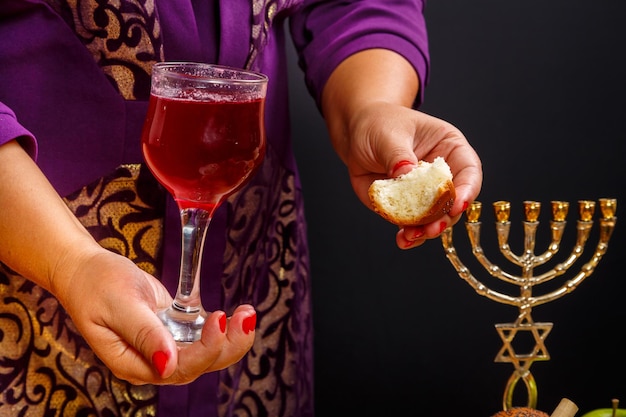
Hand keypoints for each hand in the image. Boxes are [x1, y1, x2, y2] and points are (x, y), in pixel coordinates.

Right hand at [54, 248, 255, 384]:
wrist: (86, 271)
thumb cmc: (96, 285)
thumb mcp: (119, 305)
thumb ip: (144, 334)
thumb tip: (169, 363)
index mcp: (133, 364)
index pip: (177, 369)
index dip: (203, 349)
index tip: (218, 320)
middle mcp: (153, 362)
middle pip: (199, 366)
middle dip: (227, 345)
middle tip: (247, 316)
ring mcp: (166, 346)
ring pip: (206, 353)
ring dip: (232, 338)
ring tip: (249, 314)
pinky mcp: (174, 330)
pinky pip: (204, 336)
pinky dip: (224, 326)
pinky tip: (240, 313)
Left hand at [337, 102, 481, 248]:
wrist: (357, 134)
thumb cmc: (379, 125)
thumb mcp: (388, 134)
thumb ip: (398, 155)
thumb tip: (407, 172)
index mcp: (450, 148)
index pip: (468, 171)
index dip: (467, 189)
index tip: (458, 204)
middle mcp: (443, 174)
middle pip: (455, 201)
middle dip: (445, 218)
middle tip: (432, 228)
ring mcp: (426, 193)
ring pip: (436, 218)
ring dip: (427, 231)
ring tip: (412, 236)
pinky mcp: (407, 207)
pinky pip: (414, 225)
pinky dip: (409, 235)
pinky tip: (403, 240)